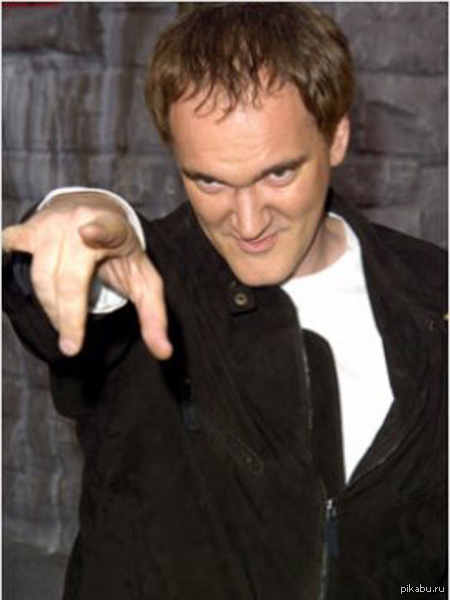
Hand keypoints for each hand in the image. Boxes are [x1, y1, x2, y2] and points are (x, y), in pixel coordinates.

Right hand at [2, 192, 172, 359]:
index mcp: (115, 230)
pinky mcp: (30, 226)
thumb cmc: (123, 254)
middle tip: (71, 346)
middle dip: (66, 317)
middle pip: (66, 278)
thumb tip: (164, 353)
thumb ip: (155, 317)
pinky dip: (7, 260)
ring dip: (48, 306)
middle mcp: (81, 221)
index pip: (107, 231)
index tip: (88, 234)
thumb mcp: (145, 281)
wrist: (97, 213)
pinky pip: (11, 246)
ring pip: (40, 275)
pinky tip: (14, 268)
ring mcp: (52, 223)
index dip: (98, 232)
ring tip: (62, 322)